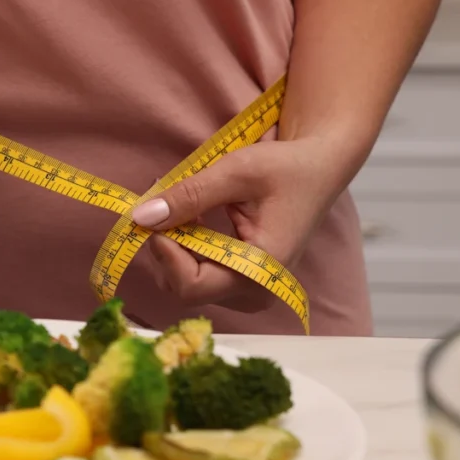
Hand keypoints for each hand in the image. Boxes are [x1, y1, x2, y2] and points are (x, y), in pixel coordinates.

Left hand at [131, 138, 341, 311]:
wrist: (318, 169)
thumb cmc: (287, 168)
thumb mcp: (236, 172)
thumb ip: (189, 195)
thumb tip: (142, 216)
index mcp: (262, 270)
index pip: (192, 286)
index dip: (164, 254)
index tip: (153, 217)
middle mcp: (255, 292)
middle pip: (182, 287)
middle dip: (165, 246)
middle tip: (163, 202)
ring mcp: (247, 291)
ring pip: (183, 282)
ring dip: (172, 244)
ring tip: (180, 204)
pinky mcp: (239, 282)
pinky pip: (195, 274)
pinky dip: (183, 247)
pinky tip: (191, 218)